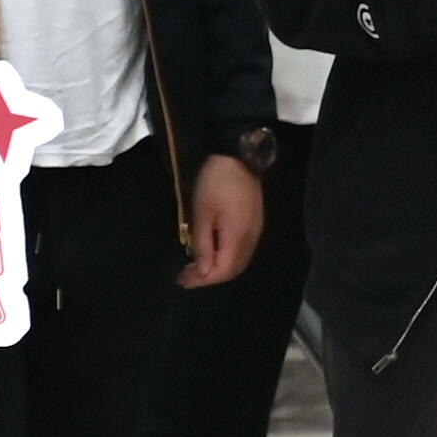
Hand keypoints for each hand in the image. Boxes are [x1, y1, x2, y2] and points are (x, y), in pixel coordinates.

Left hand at [177, 150, 260, 286]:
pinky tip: (212, 251)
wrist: (237, 156)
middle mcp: (251, 239)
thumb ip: (202, 245)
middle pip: (233, 270)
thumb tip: (202, 271)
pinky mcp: (254, 223)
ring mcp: (255, 231)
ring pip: (238, 261)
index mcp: (238, 237)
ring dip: (217, 268)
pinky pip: (241, 250)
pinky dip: (225, 257)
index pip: (222, 271)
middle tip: (186, 274)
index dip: (202, 279)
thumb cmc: (215, 184)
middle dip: (209, 277)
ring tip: (195, 265)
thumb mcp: (202, 214)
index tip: (182, 279)